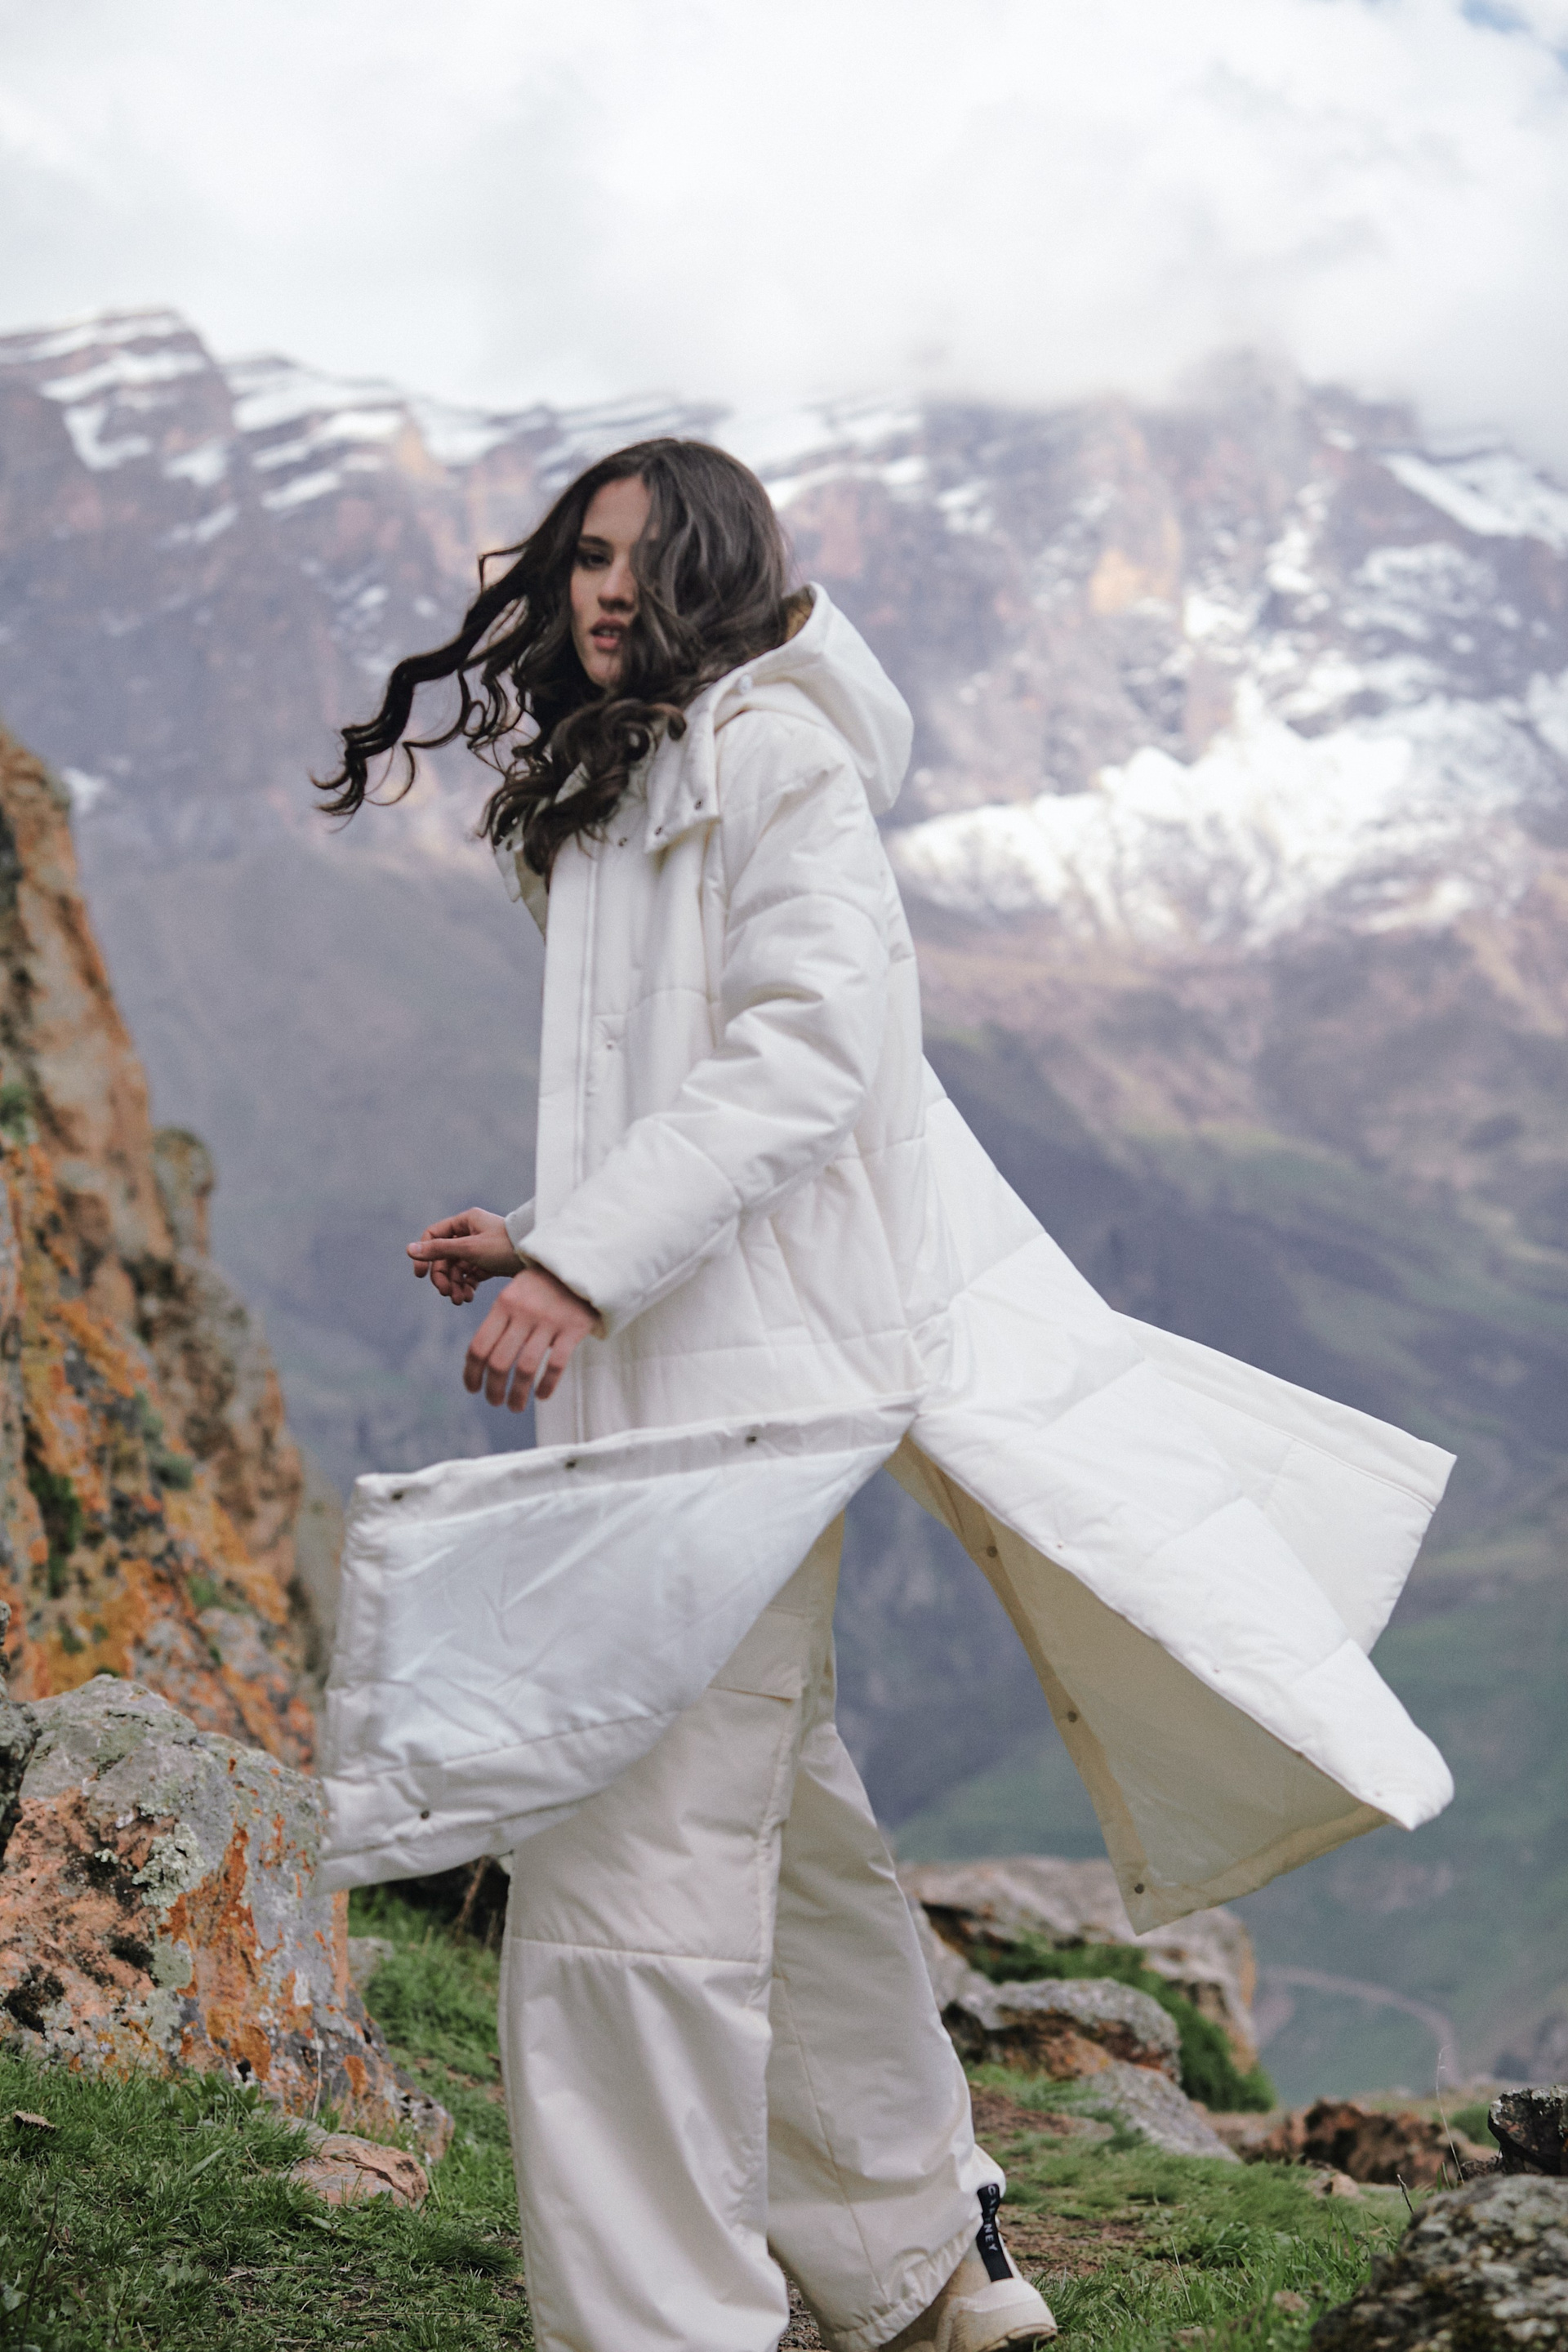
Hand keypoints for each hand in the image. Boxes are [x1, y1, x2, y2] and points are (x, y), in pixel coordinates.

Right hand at [407, 1208, 523, 1305]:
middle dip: (444, 1277)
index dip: (425, 1255)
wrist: (538, 1258)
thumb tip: (409, 1249)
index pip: (434, 1236)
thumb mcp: (469, 1248)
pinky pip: (470, 1275)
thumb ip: (439, 1250)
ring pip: (457, 1268)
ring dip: (455, 1285)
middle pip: (445, 1257)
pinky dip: (467, 1286)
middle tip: (447, 1293)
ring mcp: (480, 1248)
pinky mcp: (489, 1263)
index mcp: (465, 1221)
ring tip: (460, 1300)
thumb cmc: (505, 1247)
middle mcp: (471, 1233)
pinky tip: (468, 1297)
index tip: (422, 1275)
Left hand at [465, 1265, 598, 1409]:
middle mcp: (523, 1312)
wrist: (584, 1263)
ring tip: (515, 1407)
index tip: (473, 1389)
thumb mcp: (515, 1291)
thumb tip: (480, 1358)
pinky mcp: (573, 1328)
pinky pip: (556, 1364)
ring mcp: (549, 1320)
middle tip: (495, 1402)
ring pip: (525, 1368)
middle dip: (493, 1389)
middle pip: (499, 1361)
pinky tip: (542, 1396)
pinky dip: (547, 1385)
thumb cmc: (544, 1283)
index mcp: (504, 1303)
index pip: (479, 1346)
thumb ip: (500, 1319)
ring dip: (517, 1394)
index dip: (471, 1373)